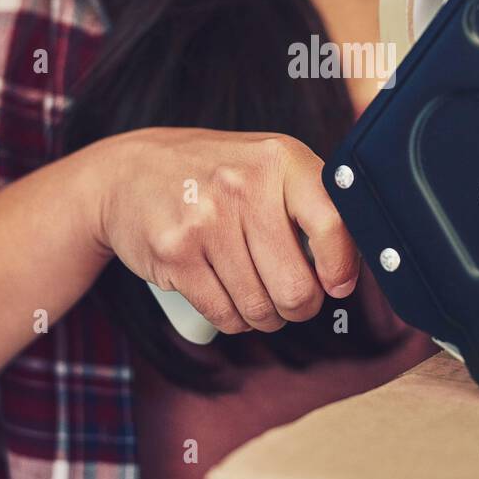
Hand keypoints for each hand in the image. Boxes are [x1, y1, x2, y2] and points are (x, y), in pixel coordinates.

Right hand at [91, 127, 359, 333]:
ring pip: (260, 308)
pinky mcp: (174, 252)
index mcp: (280, 159)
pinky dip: (233, 320)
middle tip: (289, 297)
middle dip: (298, 306)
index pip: (333, 224)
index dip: (341, 268)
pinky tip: (228, 299)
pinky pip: (224, 315)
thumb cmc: (213, 176)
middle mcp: (243, 185)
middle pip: (296, 287)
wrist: (127, 171)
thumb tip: (351, 268)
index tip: (337, 284)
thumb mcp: (267, 166)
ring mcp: (205, 219)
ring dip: (264, 316)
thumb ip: (312, 203)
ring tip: (254, 293)